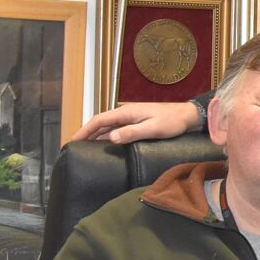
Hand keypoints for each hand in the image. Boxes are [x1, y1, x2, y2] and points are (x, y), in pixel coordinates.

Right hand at [71, 102, 198, 143]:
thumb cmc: (172, 121)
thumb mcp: (153, 128)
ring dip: (96, 135)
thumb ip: (132, 132)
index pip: (98, 120)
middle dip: (86, 133)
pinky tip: (105, 144)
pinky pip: (117, 128)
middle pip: (100, 123)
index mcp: (126, 112)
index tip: (73, 140)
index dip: (84, 130)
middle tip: (74, 146)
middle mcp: (125, 113)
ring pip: (107, 126)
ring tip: (85, 147)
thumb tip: (111, 137)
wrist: (187, 115)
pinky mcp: (136, 122)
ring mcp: (130, 117)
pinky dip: (107, 135)